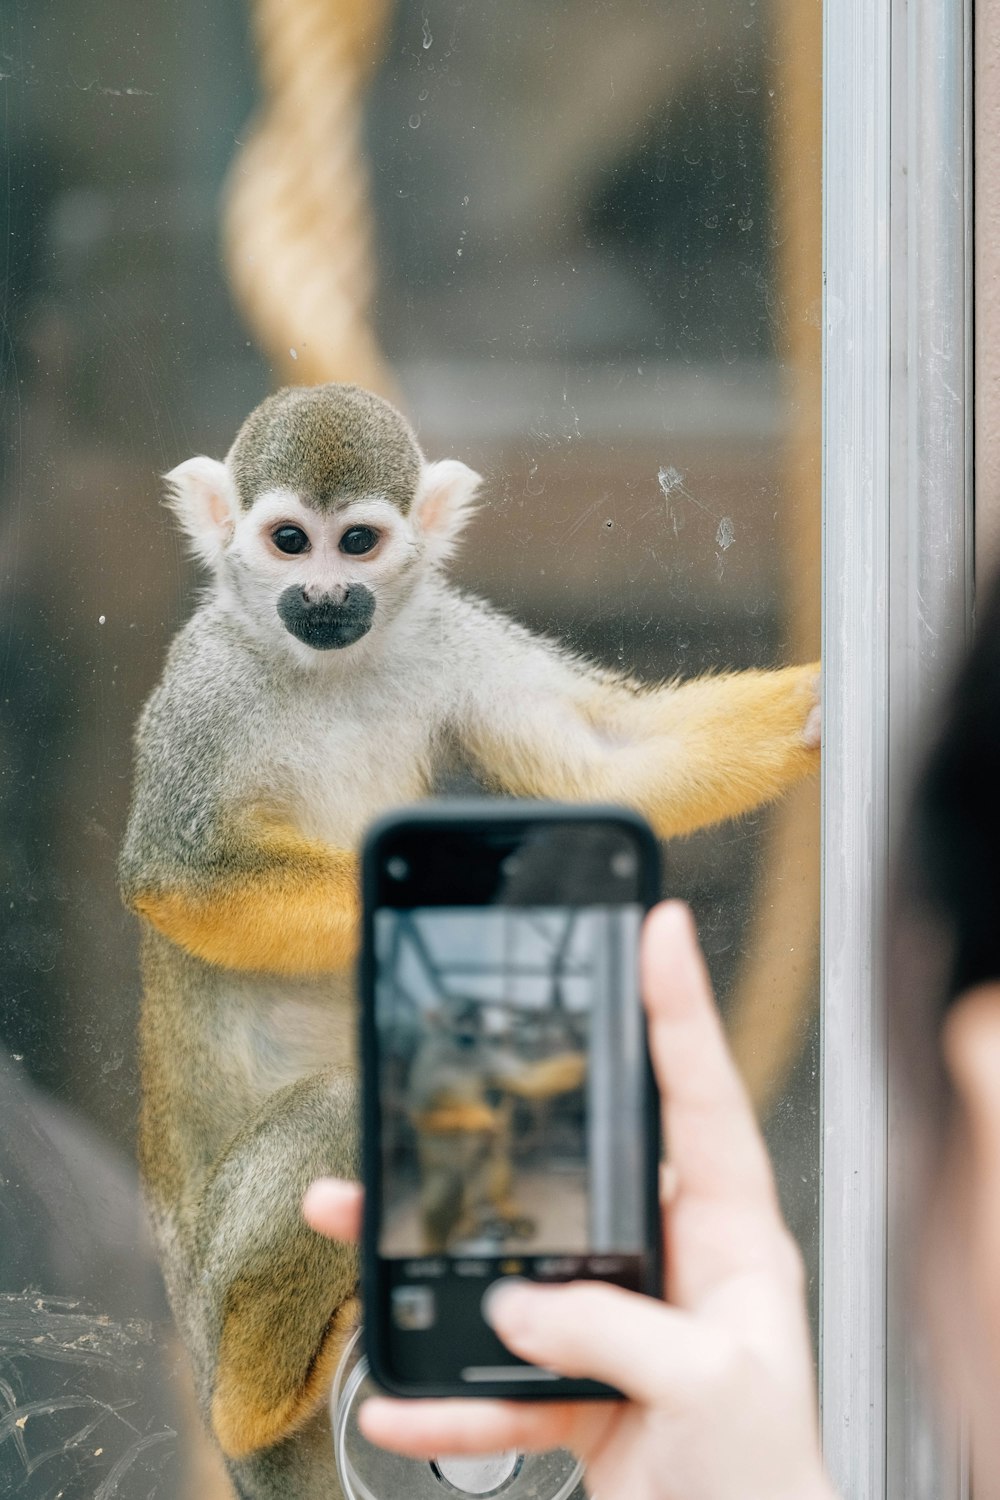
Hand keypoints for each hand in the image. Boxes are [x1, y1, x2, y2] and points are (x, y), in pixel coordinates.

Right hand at [303, 902, 835, 1499]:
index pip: (701, 1100)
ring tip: (359, 1218)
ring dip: (427, 1254)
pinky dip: (443, 1391)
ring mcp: (618, 1324)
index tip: (656, 932)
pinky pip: (493, 1375)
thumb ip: (616, 1330)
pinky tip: (399, 1395)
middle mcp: (672, 1266)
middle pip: (573, 1171)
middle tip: (452, 1070)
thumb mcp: (711, 1387)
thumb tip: (521, 1302)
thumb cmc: (764, 1486)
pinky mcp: (579, 1387)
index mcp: (731, 1241)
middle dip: (498, 1127)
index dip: (679, 1010)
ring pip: (509, 1264)